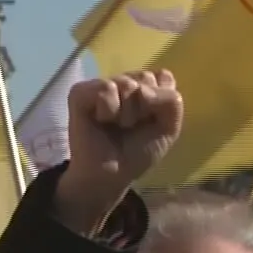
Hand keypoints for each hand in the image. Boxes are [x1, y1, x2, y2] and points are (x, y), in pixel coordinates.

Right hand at [55, 69, 183, 227]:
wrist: (111, 175)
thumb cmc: (138, 152)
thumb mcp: (169, 128)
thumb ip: (171, 101)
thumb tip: (141, 90)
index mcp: (146, 86)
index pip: (163, 77)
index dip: (161, 102)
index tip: (151, 121)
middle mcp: (124, 81)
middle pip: (146, 78)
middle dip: (144, 109)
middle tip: (130, 127)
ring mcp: (102, 85)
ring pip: (127, 84)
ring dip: (126, 113)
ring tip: (116, 126)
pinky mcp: (81, 92)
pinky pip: (106, 88)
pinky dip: (109, 109)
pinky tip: (101, 121)